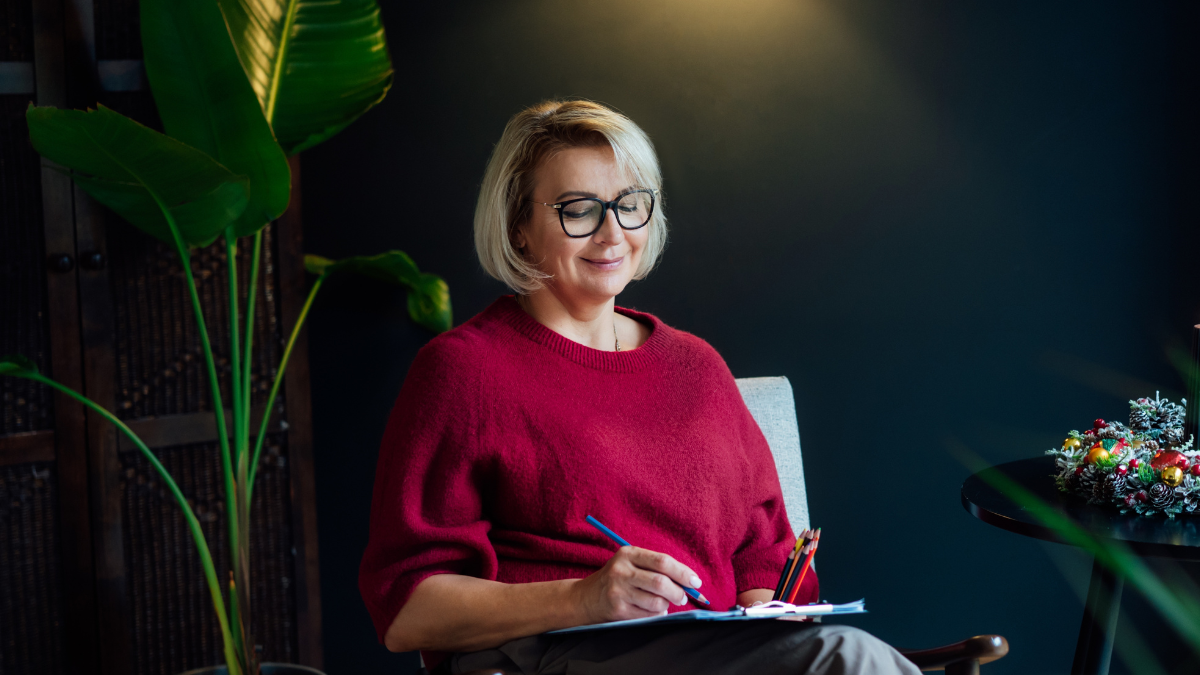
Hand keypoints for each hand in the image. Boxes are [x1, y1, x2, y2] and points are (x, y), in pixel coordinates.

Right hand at [572, 546, 702, 623]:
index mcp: (628, 554)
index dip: (683, 572)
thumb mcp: (630, 564)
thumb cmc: (616, 579)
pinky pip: (648, 615)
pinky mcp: (618, 610)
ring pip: (656, 601)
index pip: (662, 561)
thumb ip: (655, 567)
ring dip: (667, 605)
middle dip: (678, 592)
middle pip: (661, 582)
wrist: (585, 598)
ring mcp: (618, 591)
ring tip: (664, 603)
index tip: (696, 582)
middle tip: (683, 597)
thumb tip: (688, 581)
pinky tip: (651, 610)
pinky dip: (656, 614)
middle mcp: (621, 571)